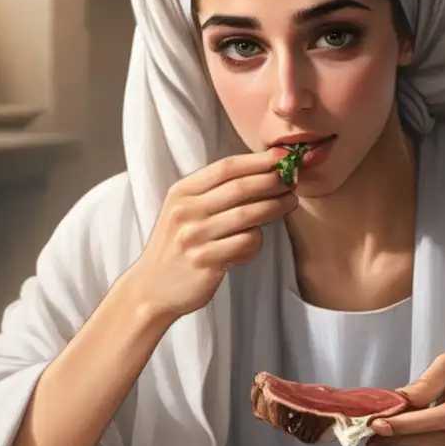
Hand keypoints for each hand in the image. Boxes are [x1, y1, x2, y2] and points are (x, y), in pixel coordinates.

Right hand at [131, 150, 297, 319]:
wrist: (152, 288)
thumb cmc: (177, 246)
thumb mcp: (184, 211)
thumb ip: (214, 192)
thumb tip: (262, 172)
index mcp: (181, 192)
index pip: (225, 168)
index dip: (257, 161)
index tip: (282, 157)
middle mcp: (186, 211)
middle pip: (240, 188)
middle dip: (272, 181)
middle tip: (292, 181)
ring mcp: (195, 237)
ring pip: (248, 216)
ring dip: (275, 208)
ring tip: (289, 203)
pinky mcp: (206, 261)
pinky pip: (246, 244)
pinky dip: (257, 241)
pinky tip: (255, 242)